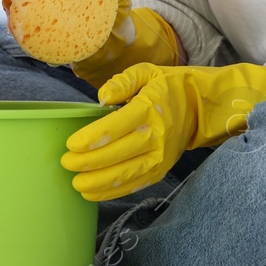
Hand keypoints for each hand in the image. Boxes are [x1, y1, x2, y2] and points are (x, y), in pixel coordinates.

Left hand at [60, 62, 265, 200]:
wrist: (200, 107)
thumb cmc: (167, 87)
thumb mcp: (147, 72)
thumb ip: (123, 82)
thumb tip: (102, 97)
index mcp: (149, 109)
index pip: (116, 126)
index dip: (91, 138)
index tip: (70, 144)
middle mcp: (156, 136)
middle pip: (118, 153)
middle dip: (89, 162)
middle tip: (66, 164)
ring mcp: (160, 156)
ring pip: (126, 174)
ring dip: (98, 182)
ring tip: (76, 184)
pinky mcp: (160, 170)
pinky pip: (135, 185)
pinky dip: (113, 192)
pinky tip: (93, 193)